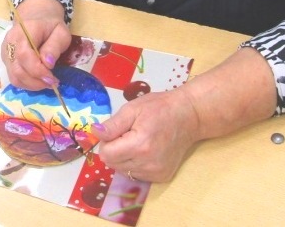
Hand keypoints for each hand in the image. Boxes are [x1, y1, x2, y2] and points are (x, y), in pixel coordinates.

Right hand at [2, 0, 71, 90]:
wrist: (36, 17)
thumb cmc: (50, 26)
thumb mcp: (60, 32)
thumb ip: (54, 46)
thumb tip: (48, 64)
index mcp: (23, 32)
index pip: (24, 55)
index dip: (37, 70)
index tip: (52, 78)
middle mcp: (10, 43)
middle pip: (17, 69)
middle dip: (36, 82)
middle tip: (52, 83)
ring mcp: (6, 53)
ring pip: (14, 77)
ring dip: (32, 85)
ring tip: (47, 83)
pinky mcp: (6, 61)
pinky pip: (14, 77)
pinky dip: (27, 84)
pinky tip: (39, 81)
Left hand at [93, 48, 277, 182]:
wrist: (189, 116)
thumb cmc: (160, 108)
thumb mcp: (132, 109)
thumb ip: (112, 124)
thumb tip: (94, 133)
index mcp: (140, 145)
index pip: (106, 154)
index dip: (106, 142)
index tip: (116, 131)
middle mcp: (148, 163)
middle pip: (113, 164)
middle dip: (114, 149)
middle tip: (128, 134)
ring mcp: (156, 172)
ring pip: (123, 171)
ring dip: (124, 158)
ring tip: (138, 141)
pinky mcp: (162, 177)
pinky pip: (136, 174)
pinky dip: (135, 163)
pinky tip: (146, 150)